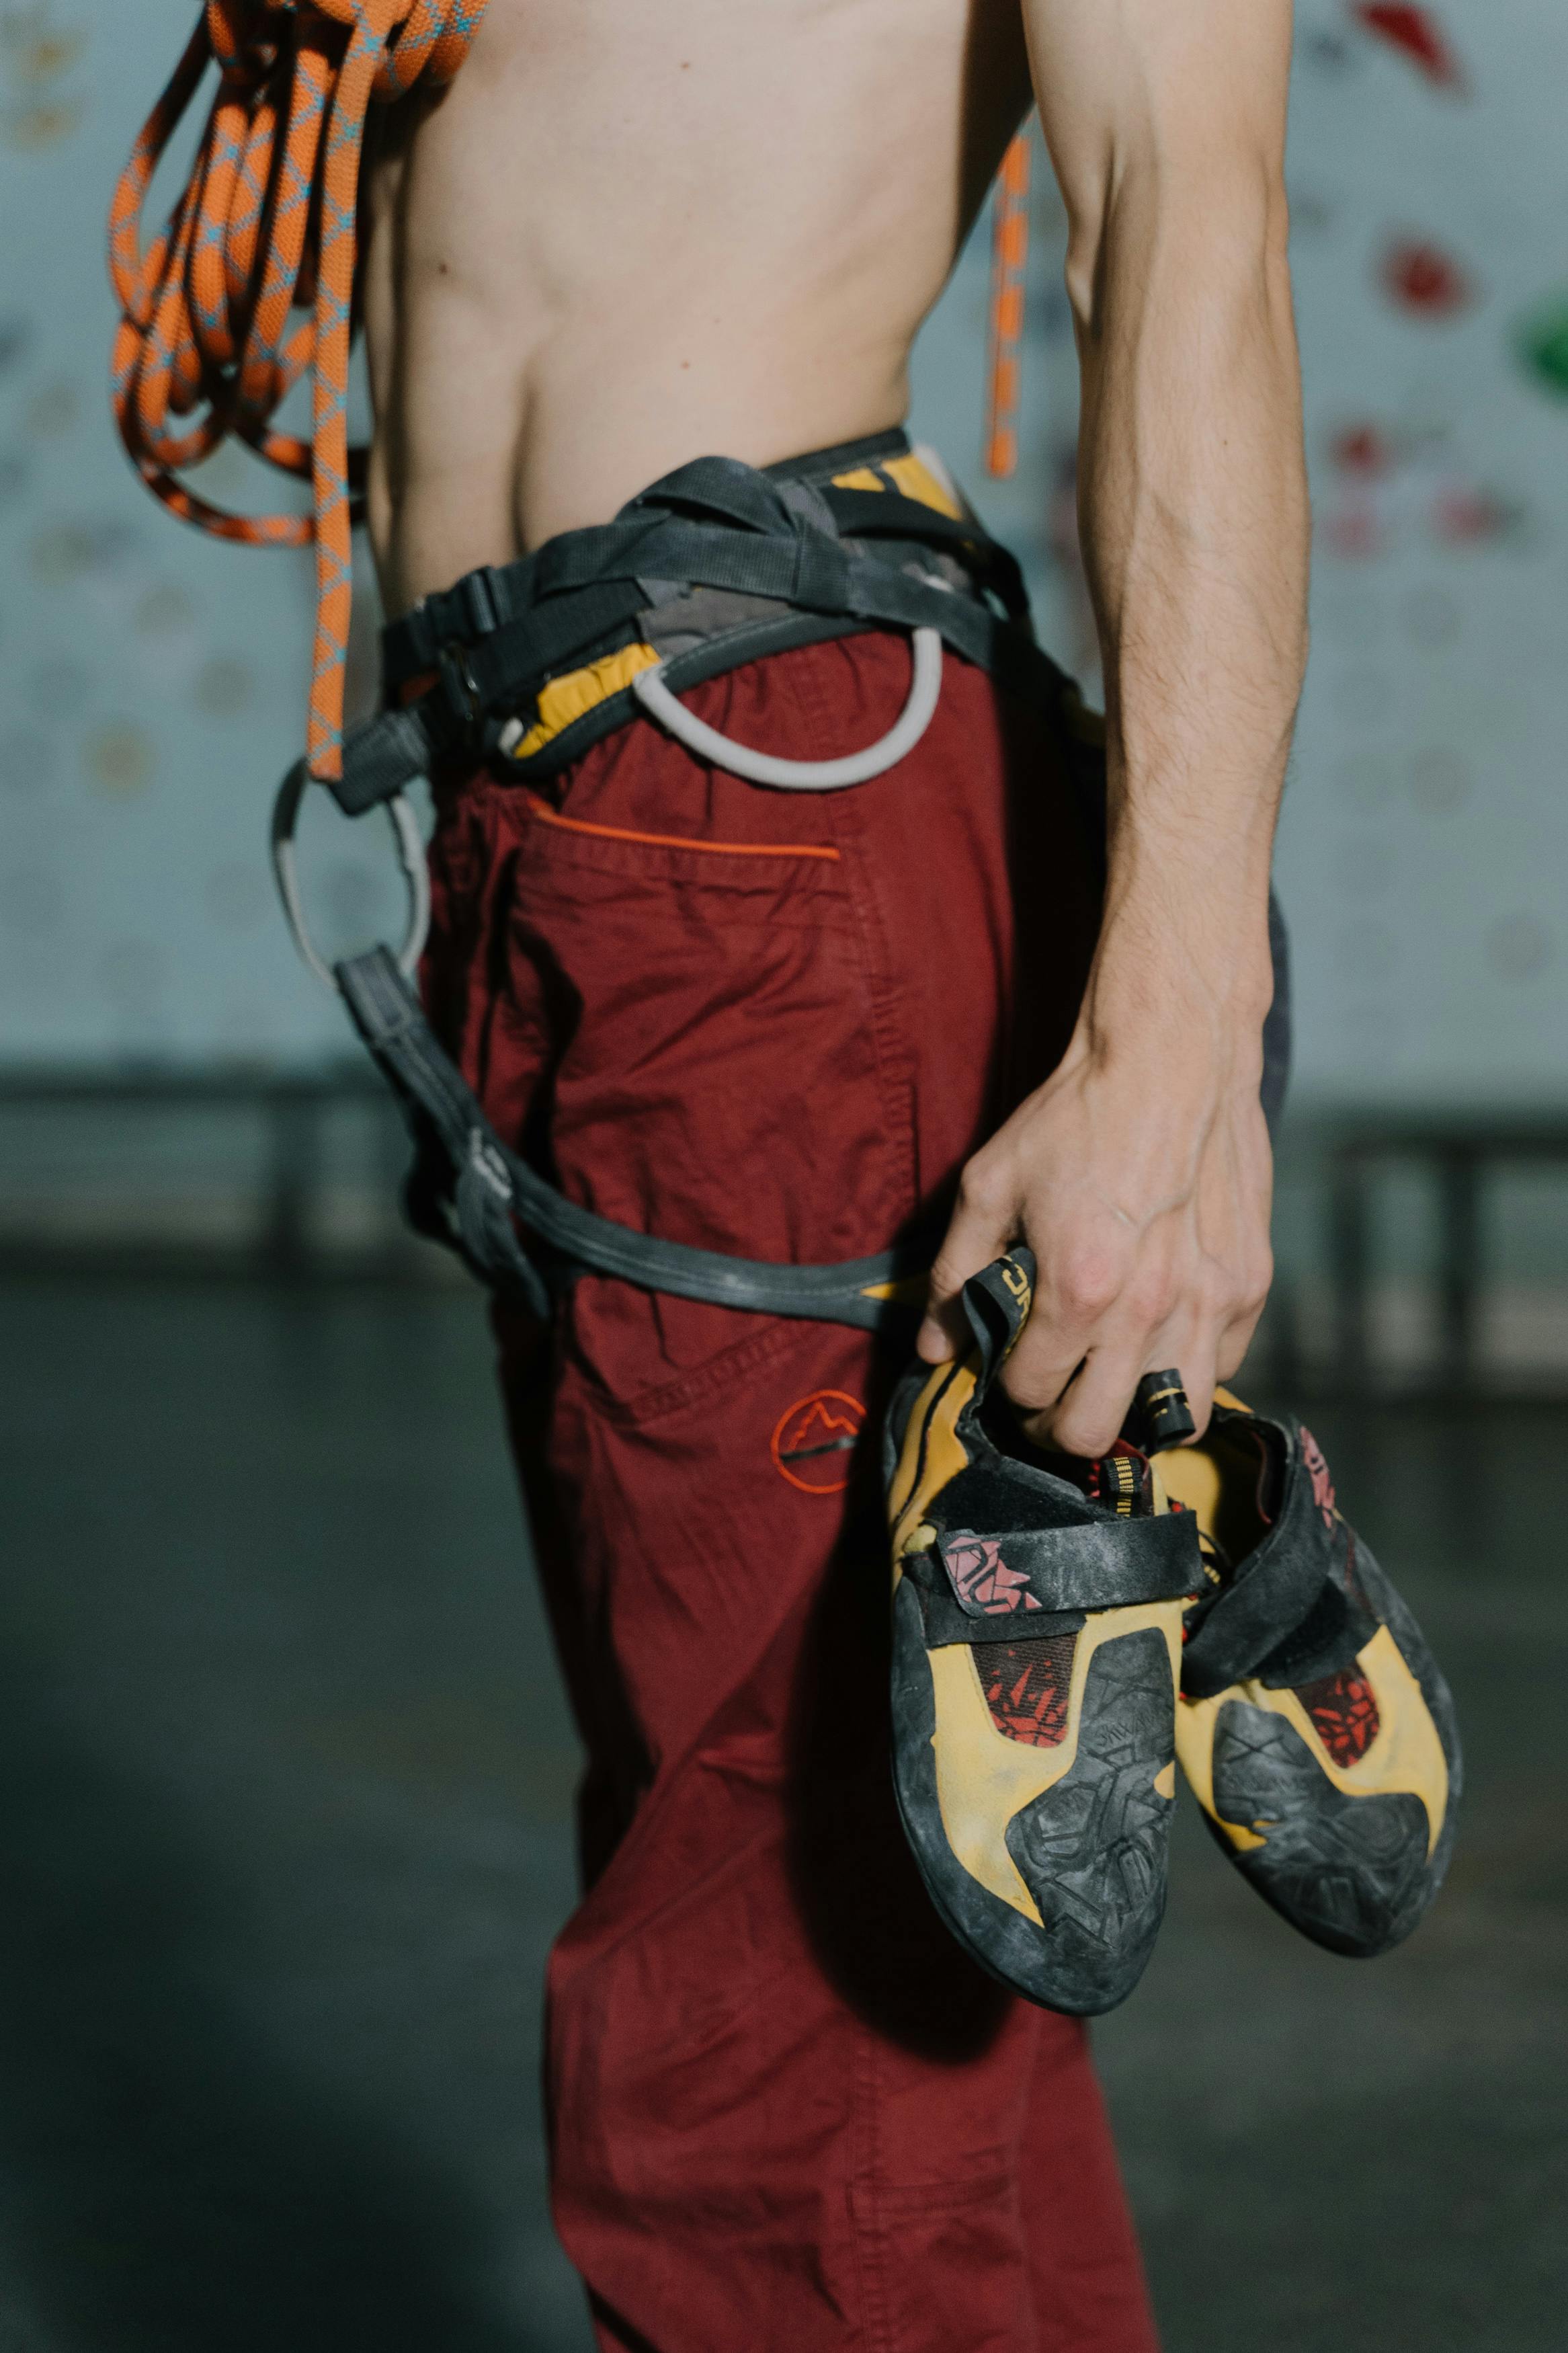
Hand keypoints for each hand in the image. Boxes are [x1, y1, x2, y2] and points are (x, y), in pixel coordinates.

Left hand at [917, 1020, 1273, 1456]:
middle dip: (1058, 1425)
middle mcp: (1150, 1311)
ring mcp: (1209, 1303)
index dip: (1006, 1384)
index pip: (1029, 1391)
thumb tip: (934, 1345)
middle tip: (1049, 1394)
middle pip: (1095, 1433)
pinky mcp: (1250, 1285)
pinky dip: (1188, 1371)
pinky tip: (1159, 1339)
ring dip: (1132, 1410)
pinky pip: (1222, 1370)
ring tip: (1108, 1378)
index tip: (1006, 1363)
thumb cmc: (1077, 1117)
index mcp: (1080, 1291)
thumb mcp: (991, 1185)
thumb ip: (956, 1272)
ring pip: (1173, 1421)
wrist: (1171, 1059)